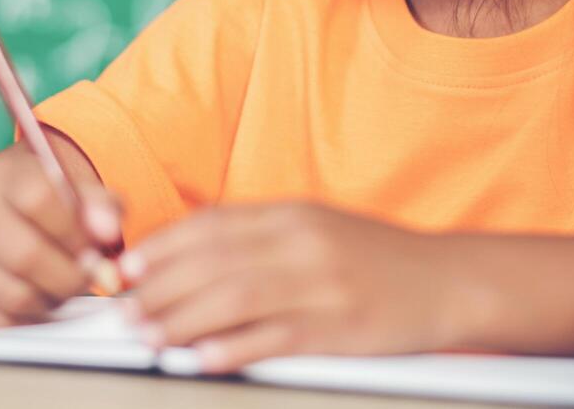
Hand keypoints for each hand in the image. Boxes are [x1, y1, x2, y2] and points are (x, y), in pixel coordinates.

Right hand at [0, 144, 122, 327]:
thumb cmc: (36, 200)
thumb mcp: (70, 185)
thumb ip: (100, 203)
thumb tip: (107, 230)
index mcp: (1, 173)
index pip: (40, 198)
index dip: (77, 232)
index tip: (95, 247)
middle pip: (28, 256)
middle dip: (71, 277)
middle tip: (85, 277)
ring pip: (14, 296)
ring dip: (50, 303)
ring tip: (59, 289)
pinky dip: (24, 322)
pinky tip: (35, 305)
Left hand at [119, 202, 466, 372]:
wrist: (446, 281)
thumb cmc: (373, 259)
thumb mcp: (315, 230)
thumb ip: (260, 238)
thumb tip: (194, 254)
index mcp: (293, 215)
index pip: (213, 225)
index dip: (165, 247)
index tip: (131, 268)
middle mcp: (303, 243)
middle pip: (215, 262)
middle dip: (161, 288)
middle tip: (126, 312)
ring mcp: (323, 284)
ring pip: (236, 298)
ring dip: (183, 319)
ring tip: (149, 337)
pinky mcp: (341, 328)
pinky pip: (276, 337)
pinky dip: (233, 348)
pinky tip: (202, 357)